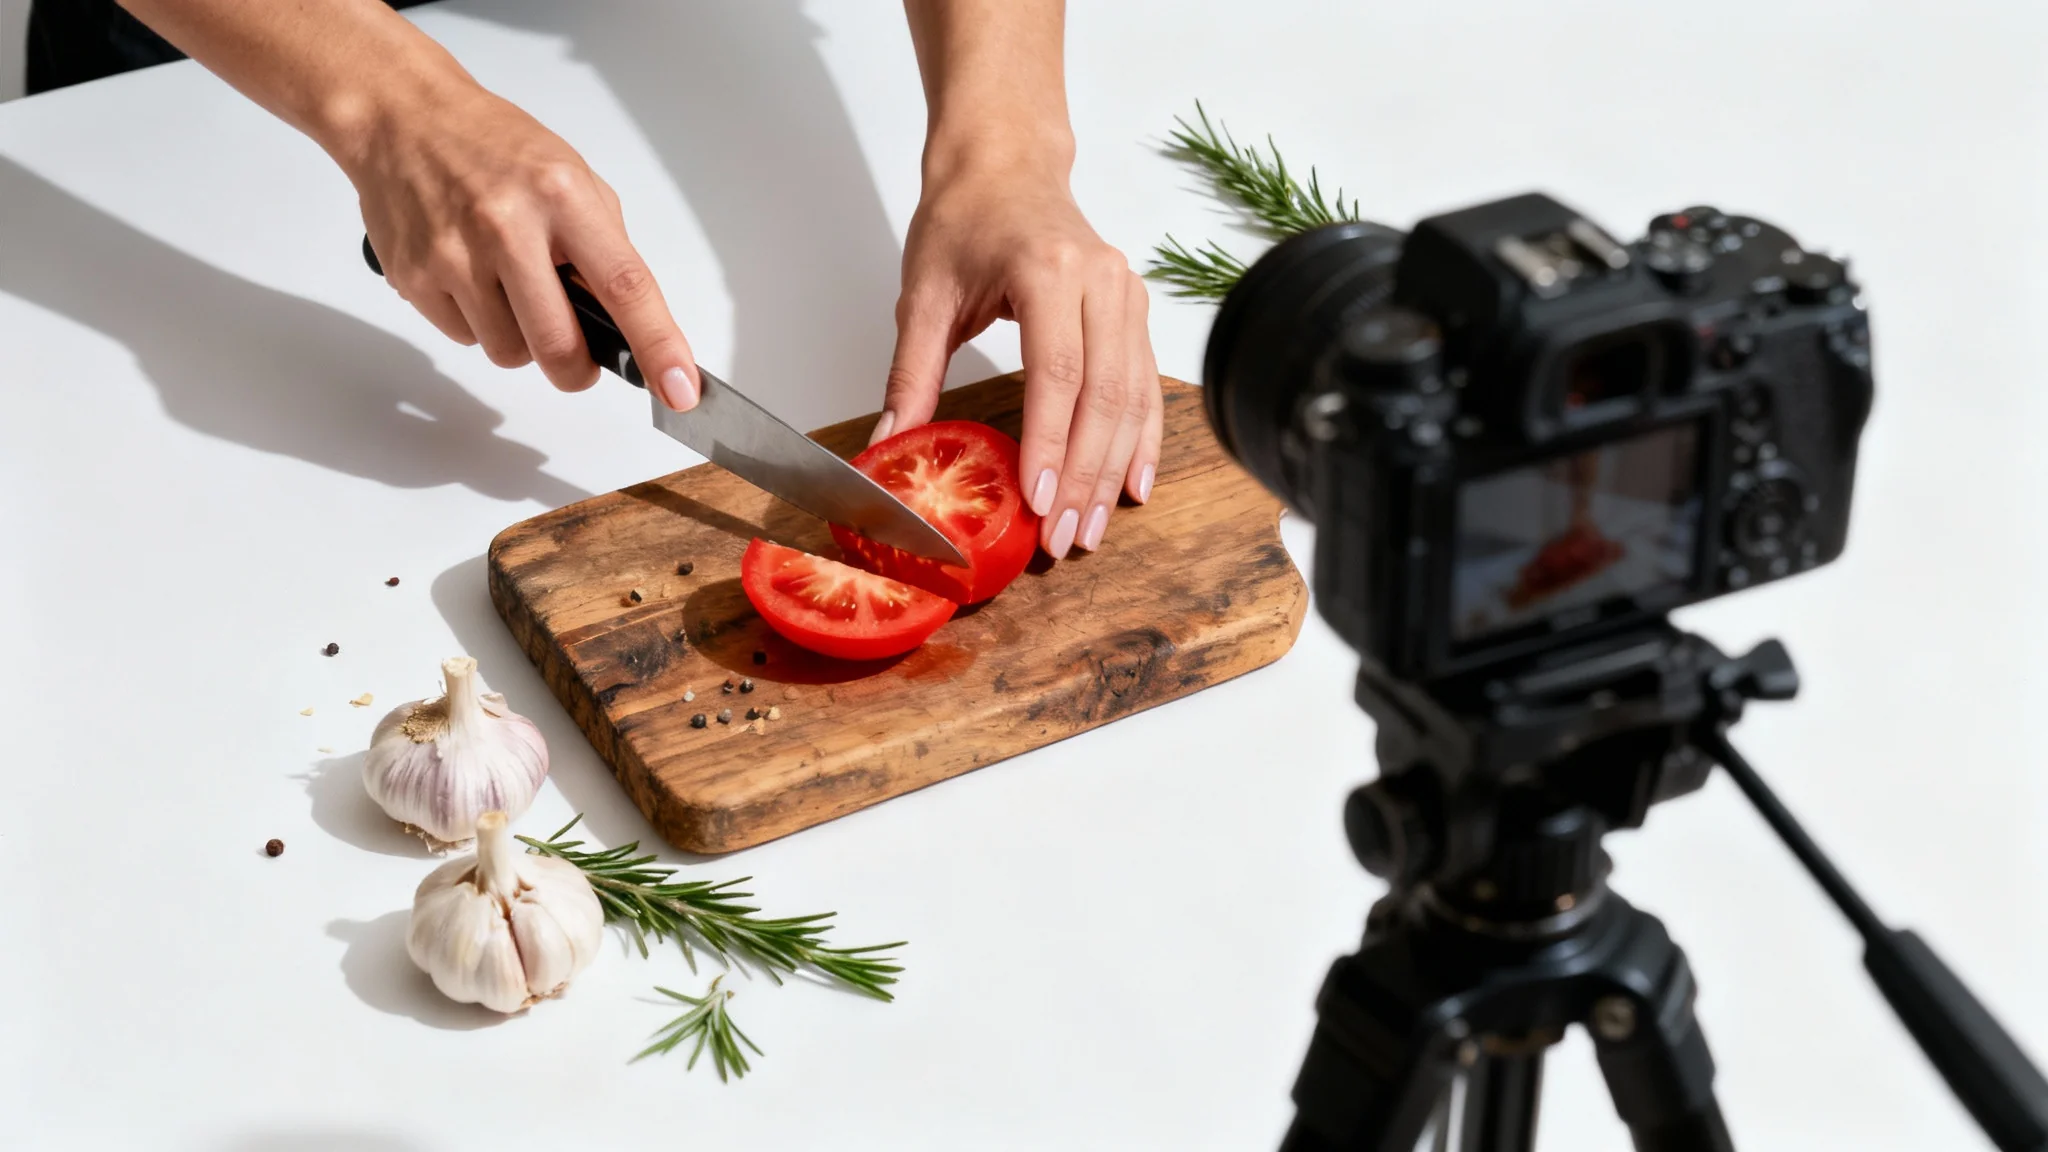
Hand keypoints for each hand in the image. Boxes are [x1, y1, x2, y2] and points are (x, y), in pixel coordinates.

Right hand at [345, 82, 700, 408]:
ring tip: (509, 288)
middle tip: (578, 358)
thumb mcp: (572, 178)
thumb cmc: (494, 147)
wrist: (401, 118)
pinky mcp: (414, 277)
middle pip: (559, 345)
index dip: (657, 346)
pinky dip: (477, 323)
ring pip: (509, 353)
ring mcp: (454, 255)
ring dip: (521, 340)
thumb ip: (603, 247)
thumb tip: (630, 320)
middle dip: (577, 369)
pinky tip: (470, 278)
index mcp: (562, 197)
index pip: (624, 286)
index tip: (680, 389)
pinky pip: (464, 339)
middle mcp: (507, 226)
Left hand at [880, 168, 1159, 559]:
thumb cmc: (964, 218)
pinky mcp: (1136, 309)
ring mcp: (1127, 294)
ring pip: (1133, 397)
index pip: (1057, 372)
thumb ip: (912, 372)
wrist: (1006, 163)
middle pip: (1103, 394)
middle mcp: (1100, 280)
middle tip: (1064, 537)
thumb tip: (891, 443)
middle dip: (1084, 475)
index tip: (1037, 500)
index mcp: (1047, 269)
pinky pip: (1146, 384)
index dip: (1049, 443)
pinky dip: (1142, 439)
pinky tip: (1133, 485)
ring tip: (1092, 527)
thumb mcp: (923, 294)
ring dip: (1114, 469)